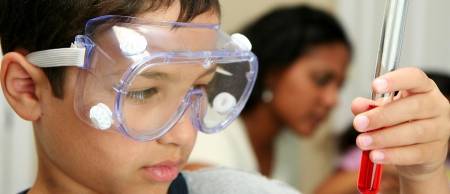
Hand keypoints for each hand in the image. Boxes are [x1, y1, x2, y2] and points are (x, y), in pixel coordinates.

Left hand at [351, 67, 449, 181]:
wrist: (417, 150)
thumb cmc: (399, 121)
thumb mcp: (383, 109)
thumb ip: (369, 106)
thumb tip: (358, 105)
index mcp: (423, 88)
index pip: (414, 77)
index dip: (395, 80)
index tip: (374, 86)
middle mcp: (437, 105)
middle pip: (413, 107)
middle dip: (382, 116)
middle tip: (358, 124)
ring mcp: (440, 129)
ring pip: (414, 132)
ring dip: (384, 138)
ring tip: (362, 142)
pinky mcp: (435, 152)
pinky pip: (414, 154)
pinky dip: (392, 155)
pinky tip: (375, 156)